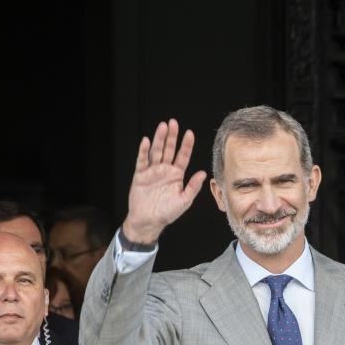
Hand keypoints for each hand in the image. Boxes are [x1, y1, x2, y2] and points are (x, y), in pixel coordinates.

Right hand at [122, 119, 206, 242]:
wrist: (149, 222)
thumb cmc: (167, 213)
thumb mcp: (184, 200)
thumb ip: (193, 187)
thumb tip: (203, 173)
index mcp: (176, 175)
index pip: (183, 156)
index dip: (186, 145)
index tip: (189, 133)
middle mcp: (165, 170)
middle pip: (169, 149)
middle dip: (171, 136)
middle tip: (173, 122)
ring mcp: (152, 172)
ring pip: (156, 152)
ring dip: (159, 139)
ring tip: (162, 126)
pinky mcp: (140, 175)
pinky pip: (142, 161)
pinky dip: (144, 151)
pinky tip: (146, 141)